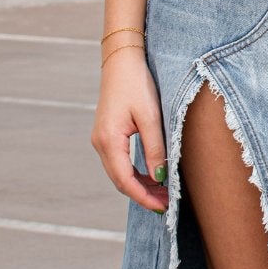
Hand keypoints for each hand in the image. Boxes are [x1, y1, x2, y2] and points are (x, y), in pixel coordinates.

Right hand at [92, 46, 168, 211]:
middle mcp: (100, 143)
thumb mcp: (151, 117)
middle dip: (143, 195)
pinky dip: (134, 173)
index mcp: (109, 140)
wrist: (121, 61)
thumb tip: (160, 177)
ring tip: (162, 193)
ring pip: (119, 173)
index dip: (144, 197)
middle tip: (167, 204)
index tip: (163, 207)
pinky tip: (151, 176)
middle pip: (120, 181)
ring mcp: (101, 140)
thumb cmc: (136, 84)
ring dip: (139, 185)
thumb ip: (155, 148)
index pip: (125, 180)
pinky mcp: (107, 135)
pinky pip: (119, 162)